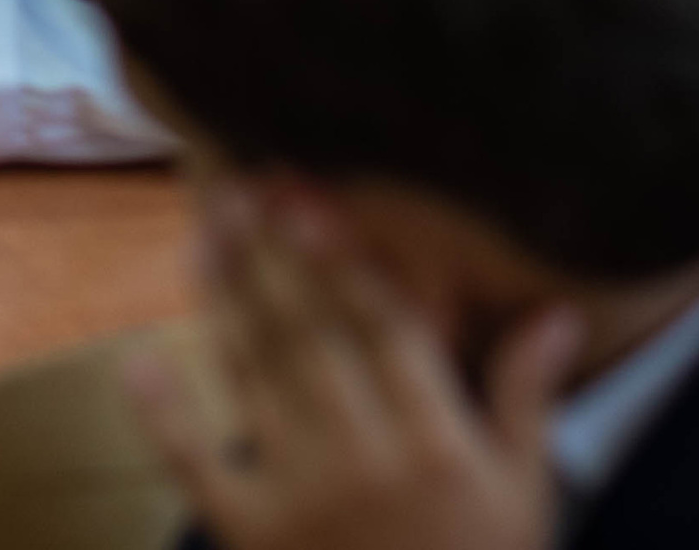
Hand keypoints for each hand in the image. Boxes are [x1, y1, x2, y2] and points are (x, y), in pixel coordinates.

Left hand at [126, 184, 577, 549]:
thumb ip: (527, 398)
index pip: (381, 326)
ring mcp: (306, 499)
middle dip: (271, 255)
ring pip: (255, 376)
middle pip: (309, 334)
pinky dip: (166, 418)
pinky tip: (139, 361)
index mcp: (438, 442)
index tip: (305, 194)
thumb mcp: (525, 495)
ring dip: (223, 298)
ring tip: (201, 229)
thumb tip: (559, 313)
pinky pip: (200, 469)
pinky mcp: (255, 538)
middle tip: (237, 184)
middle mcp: (369, 461)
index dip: (339, 256)